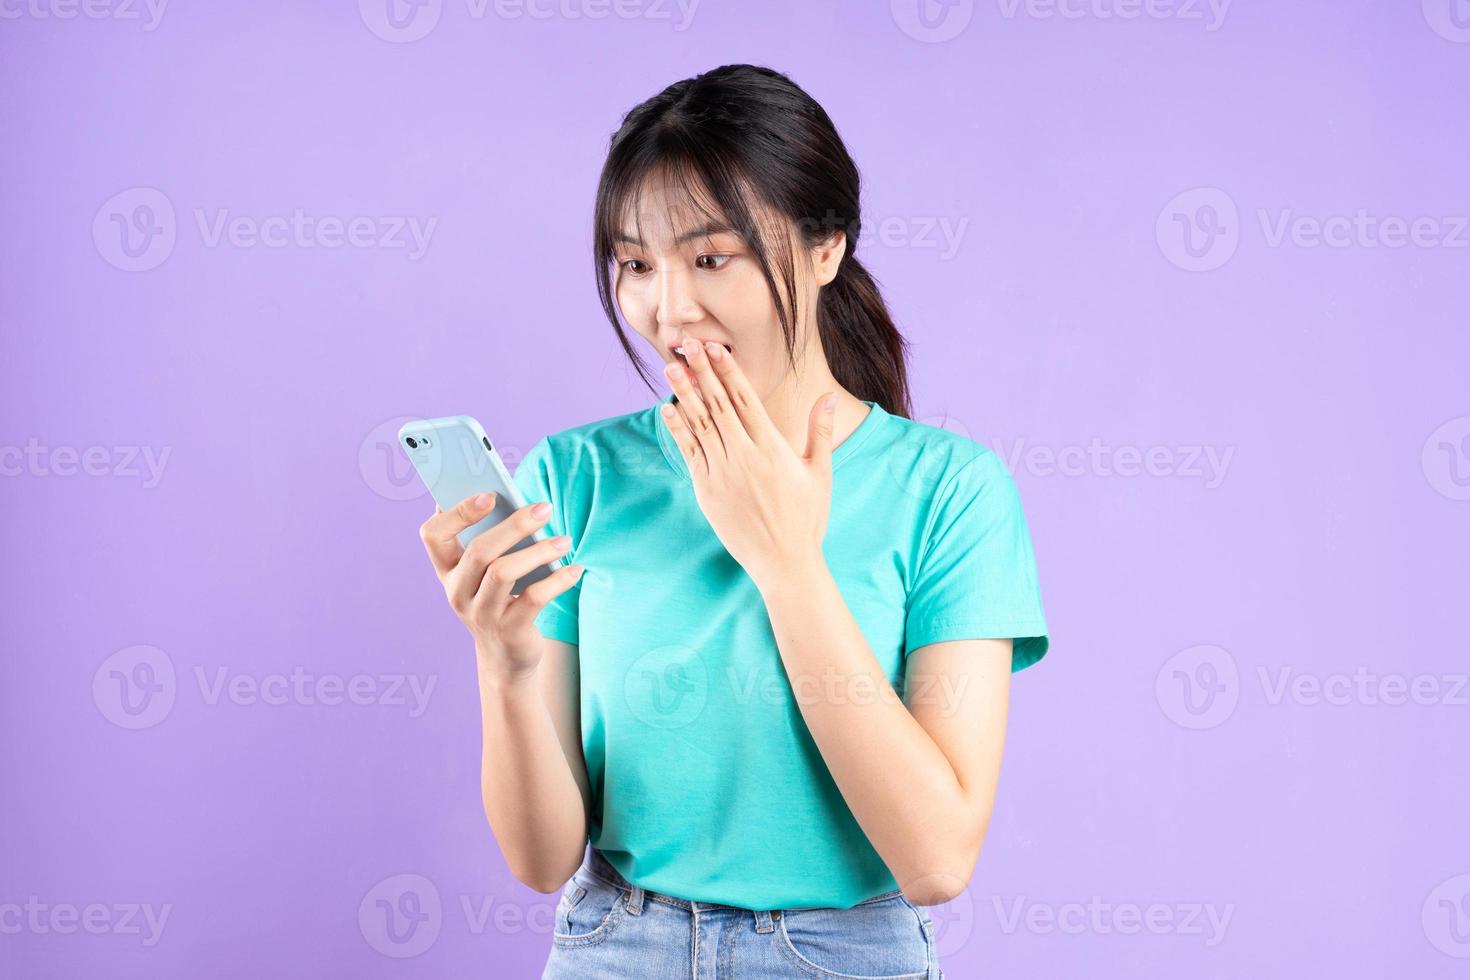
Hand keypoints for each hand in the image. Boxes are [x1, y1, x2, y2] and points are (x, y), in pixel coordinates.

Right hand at [418, 492, 584, 679]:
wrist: (505, 657)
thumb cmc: (499, 599)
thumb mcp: (486, 573)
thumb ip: (493, 539)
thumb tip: (514, 499)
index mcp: (447, 569)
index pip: (434, 535)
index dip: (458, 512)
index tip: (489, 494)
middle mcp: (457, 591)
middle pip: (479, 551)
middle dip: (514, 525)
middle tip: (545, 508)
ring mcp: (480, 613)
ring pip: (503, 572)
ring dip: (538, 552)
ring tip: (564, 540)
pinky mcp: (508, 630)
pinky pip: (534, 598)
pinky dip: (558, 580)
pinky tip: (575, 570)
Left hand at [660, 332, 835, 586]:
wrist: (784, 562)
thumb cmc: (807, 518)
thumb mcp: (820, 473)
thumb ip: (819, 432)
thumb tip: (829, 396)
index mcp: (772, 448)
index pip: (745, 400)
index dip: (728, 371)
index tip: (715, 348)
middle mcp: (745, 457)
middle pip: (718, 404)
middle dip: (701, 371)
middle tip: (686, 343)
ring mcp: (723, 474)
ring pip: (699, 424)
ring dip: (684, 393)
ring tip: (671, 367)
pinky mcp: (707, 491)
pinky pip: (690, 452)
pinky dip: (678, 428)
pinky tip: (667, 408)